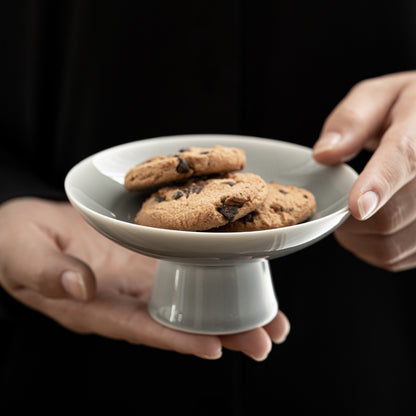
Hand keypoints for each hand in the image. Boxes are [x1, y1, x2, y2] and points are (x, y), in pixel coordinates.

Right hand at [0, 198, 289, 359]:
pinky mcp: (144, 258)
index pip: (139, 328)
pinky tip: (241, 278)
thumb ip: (48, 272)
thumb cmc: (15, 243)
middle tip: (264, 340)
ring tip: (269, 321)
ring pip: (187, 299)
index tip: (212, 348)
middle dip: (220, 333)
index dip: (174, 339)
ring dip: (228, 310)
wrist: (25, 226)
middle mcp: (122, 298)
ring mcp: (136, 279)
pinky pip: (182, 269)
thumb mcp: (21, 254)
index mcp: (93, 306)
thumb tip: (80, 285)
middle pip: (176, 321)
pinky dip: (213, 276)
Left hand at [313, 71, 415, 270]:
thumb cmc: (410, 110)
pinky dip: (373, 247)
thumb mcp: (382, 96)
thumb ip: (353, 119)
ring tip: (357, 211)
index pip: (404, 159)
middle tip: (340, 202)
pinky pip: (397, 258)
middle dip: (349, 217)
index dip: (379, 185)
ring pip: (392, 244)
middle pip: (391, 215)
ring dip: (358, 236)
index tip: (358, 206)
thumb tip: (324, 154)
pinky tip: (373, 225)